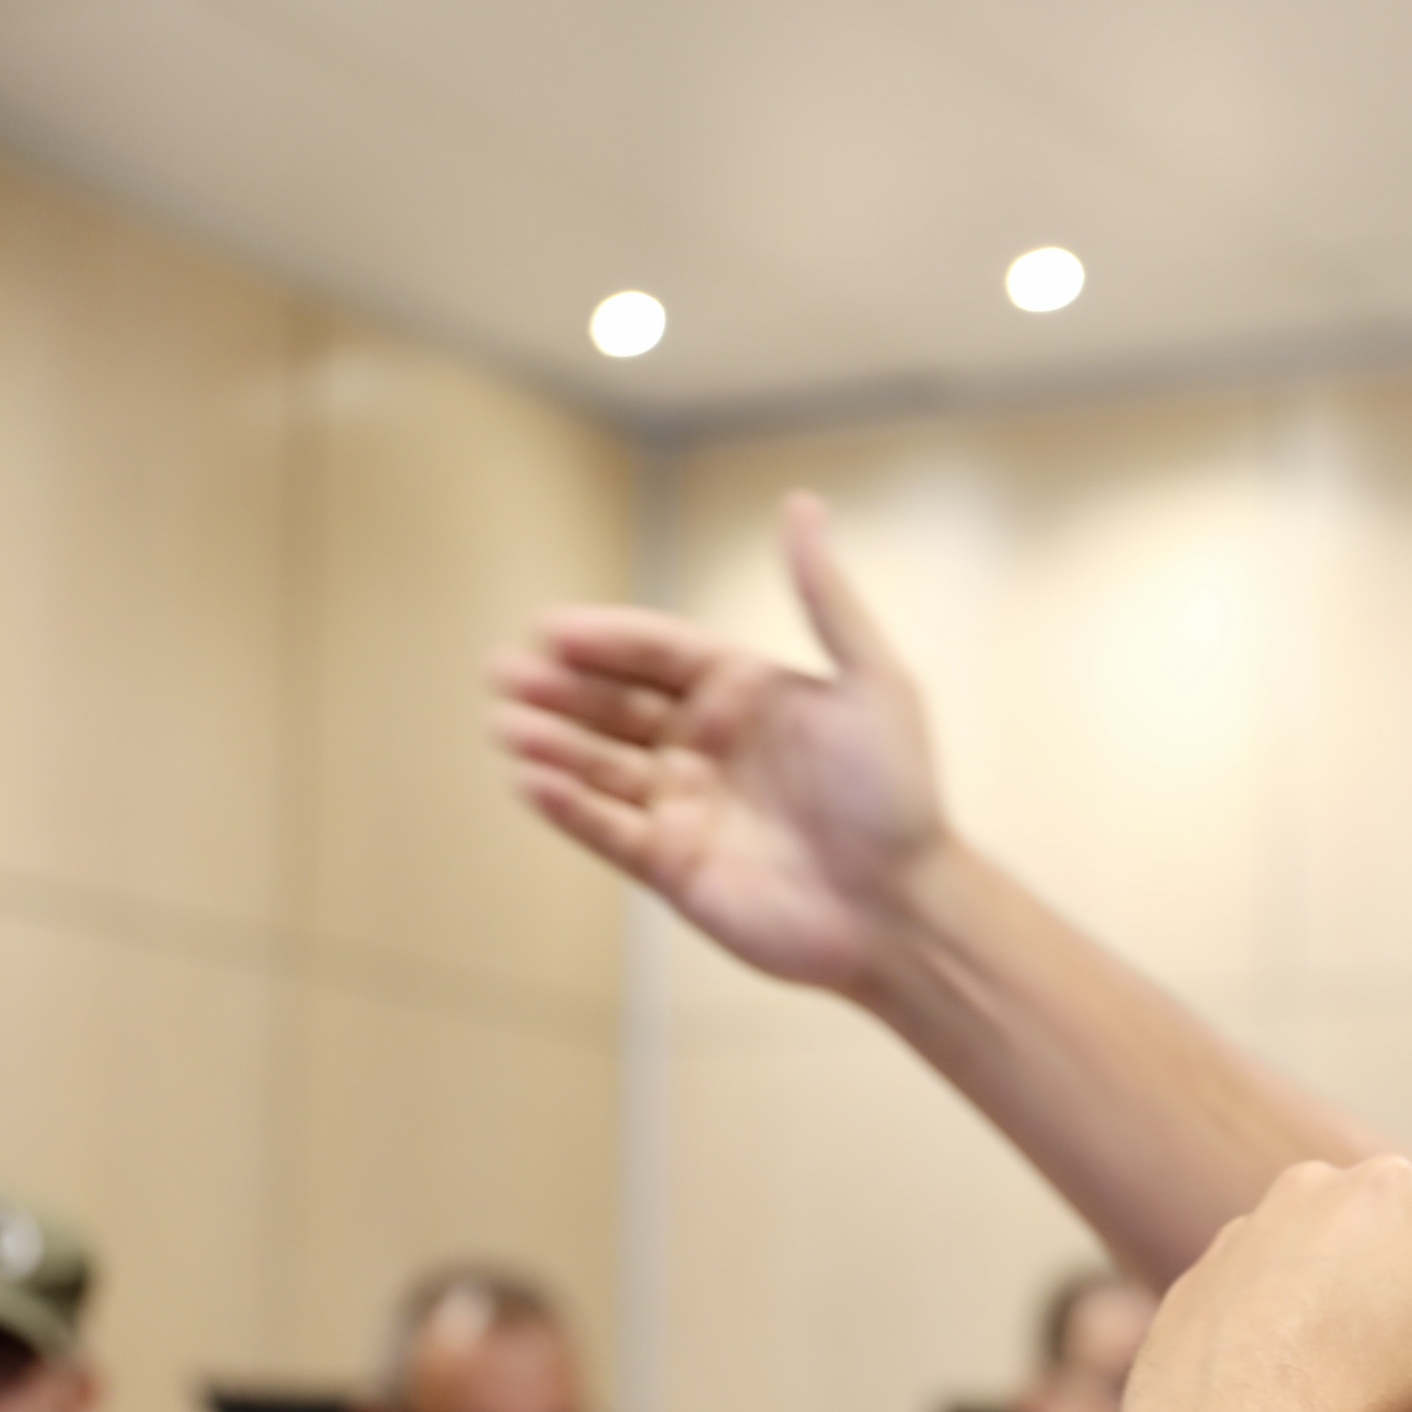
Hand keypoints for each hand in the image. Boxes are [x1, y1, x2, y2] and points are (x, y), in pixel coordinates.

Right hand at [488, 494, 950, 995]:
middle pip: (615, 703)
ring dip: (552, 744)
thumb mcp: (872, 681)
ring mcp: (687, 807)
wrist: (905, 908)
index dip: (605, 639)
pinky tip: (531, 781)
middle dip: (560, 687)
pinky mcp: (673, 867)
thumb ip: (825, 595)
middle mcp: (710, 744)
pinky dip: (568, 807)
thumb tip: (803, 504)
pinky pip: (606, 830)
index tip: (551, 628)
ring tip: (509, 726)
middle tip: (506, 672)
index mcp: (747, 693)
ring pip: (600, 765)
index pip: (658, 652)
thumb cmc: (900, 796)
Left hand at [1104, 1160, 1411, 1411]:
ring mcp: (1235, 1243)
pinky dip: (1273, 1372)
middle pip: (1400, 1272)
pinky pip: (1256, 1333)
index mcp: (1398, 1190)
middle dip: (1408, 1332)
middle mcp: (1308, 1192)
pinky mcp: (1182, 1300)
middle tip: (1393, 1407)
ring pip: (1327, 1302)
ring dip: (1340, 1350)